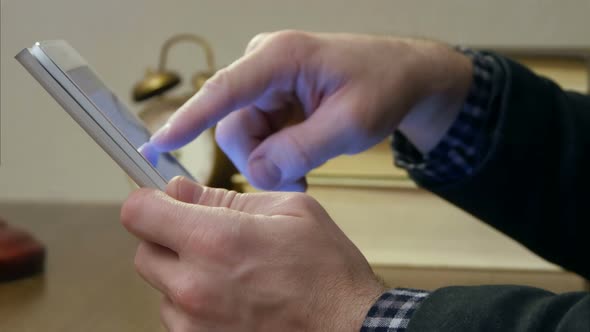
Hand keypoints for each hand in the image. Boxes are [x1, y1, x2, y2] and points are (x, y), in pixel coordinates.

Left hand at [121, 177, 384, 330]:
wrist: (349, 330)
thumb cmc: (328, 274)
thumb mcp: (289, 211)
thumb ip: (227, 197)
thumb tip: (182, 190)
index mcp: (214, 241)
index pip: (138, 213)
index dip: (148, 200)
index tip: (162, 200)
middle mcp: (194, 286)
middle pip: (143, 252)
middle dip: (167, 237)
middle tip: (205, 235)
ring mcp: (194, 324)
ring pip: (161, 287)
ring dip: (183, 273)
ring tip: (230, 272)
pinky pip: (179, 317)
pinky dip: (196, 303)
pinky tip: (233, 297)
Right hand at [148, 31, 471, 190]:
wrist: (402, 76)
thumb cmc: (383, 87)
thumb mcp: (351, 124)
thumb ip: (302, 149)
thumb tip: (259, 172)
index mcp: (281, 57)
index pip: (225, 90)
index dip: (189, 119)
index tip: (157, 144)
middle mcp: (265, 64)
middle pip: (233, 125)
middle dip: (259, 160)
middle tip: (295, 181)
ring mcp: (266, 82)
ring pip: (244, 136)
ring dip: (269, 161)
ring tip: (304, 171)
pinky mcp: (272, 98)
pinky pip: (258, 135)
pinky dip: (275, 155)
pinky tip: (300, 160)